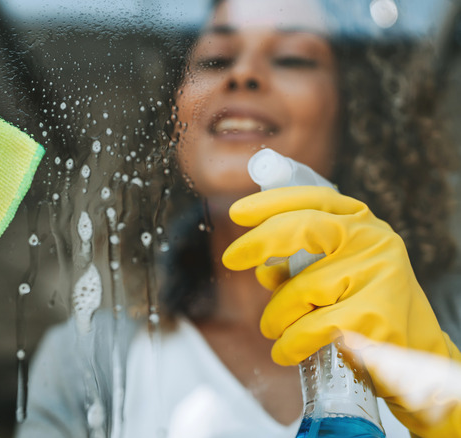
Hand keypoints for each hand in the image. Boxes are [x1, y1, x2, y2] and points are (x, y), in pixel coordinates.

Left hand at [222, 186, 460, 436]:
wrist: (415, 352)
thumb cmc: (364, 305)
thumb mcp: (337, 271)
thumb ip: (300, 263)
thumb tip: (263, 270)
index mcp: (360, 221)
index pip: (312, 199)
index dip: (271, 203)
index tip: (237, 212)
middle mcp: (372, 240)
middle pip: (302, 228)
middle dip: (260, 242)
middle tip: (231, 258)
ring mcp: (376, 275)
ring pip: (298, 290)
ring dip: (276, 316)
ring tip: (276, 330)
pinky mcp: (374, 316)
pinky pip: (308, 328)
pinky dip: (289, 343)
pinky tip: (286, 351)